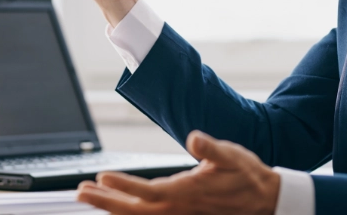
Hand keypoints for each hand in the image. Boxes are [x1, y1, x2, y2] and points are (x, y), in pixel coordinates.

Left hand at [76, 131, 280, 214]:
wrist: (266, 201)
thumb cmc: (247, 176)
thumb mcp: (231, 155)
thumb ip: (211, 148)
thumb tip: (194, 138)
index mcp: (187, 193)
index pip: (146, 192)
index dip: (122, 186)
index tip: (101, 177)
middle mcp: (179, 210)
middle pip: (134, 211)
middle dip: (105, 202)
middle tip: (80, 193)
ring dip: (113, 208)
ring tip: (91, 197)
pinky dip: (131, 214)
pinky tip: (119, 207)